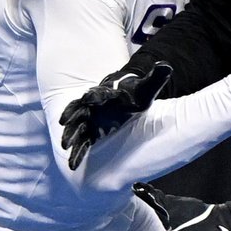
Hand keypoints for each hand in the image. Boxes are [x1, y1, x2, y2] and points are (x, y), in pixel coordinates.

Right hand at [58, 62, 173, 171]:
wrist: (126, 98)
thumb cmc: (135, 94)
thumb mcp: (147, 88)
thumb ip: (155, 78)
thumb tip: (166, 65)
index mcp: (107, 94)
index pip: (99, 93)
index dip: (94, 95)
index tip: (88, 97)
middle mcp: (94, 106)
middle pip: (80, 110)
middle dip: (72, 117)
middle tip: (64, 123)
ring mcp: (90, 119)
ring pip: (77, 127)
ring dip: (70, 135)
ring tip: (64, 146)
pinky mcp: (91, 131)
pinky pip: (83, 142)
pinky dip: (77, 152)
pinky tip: (73, 164)